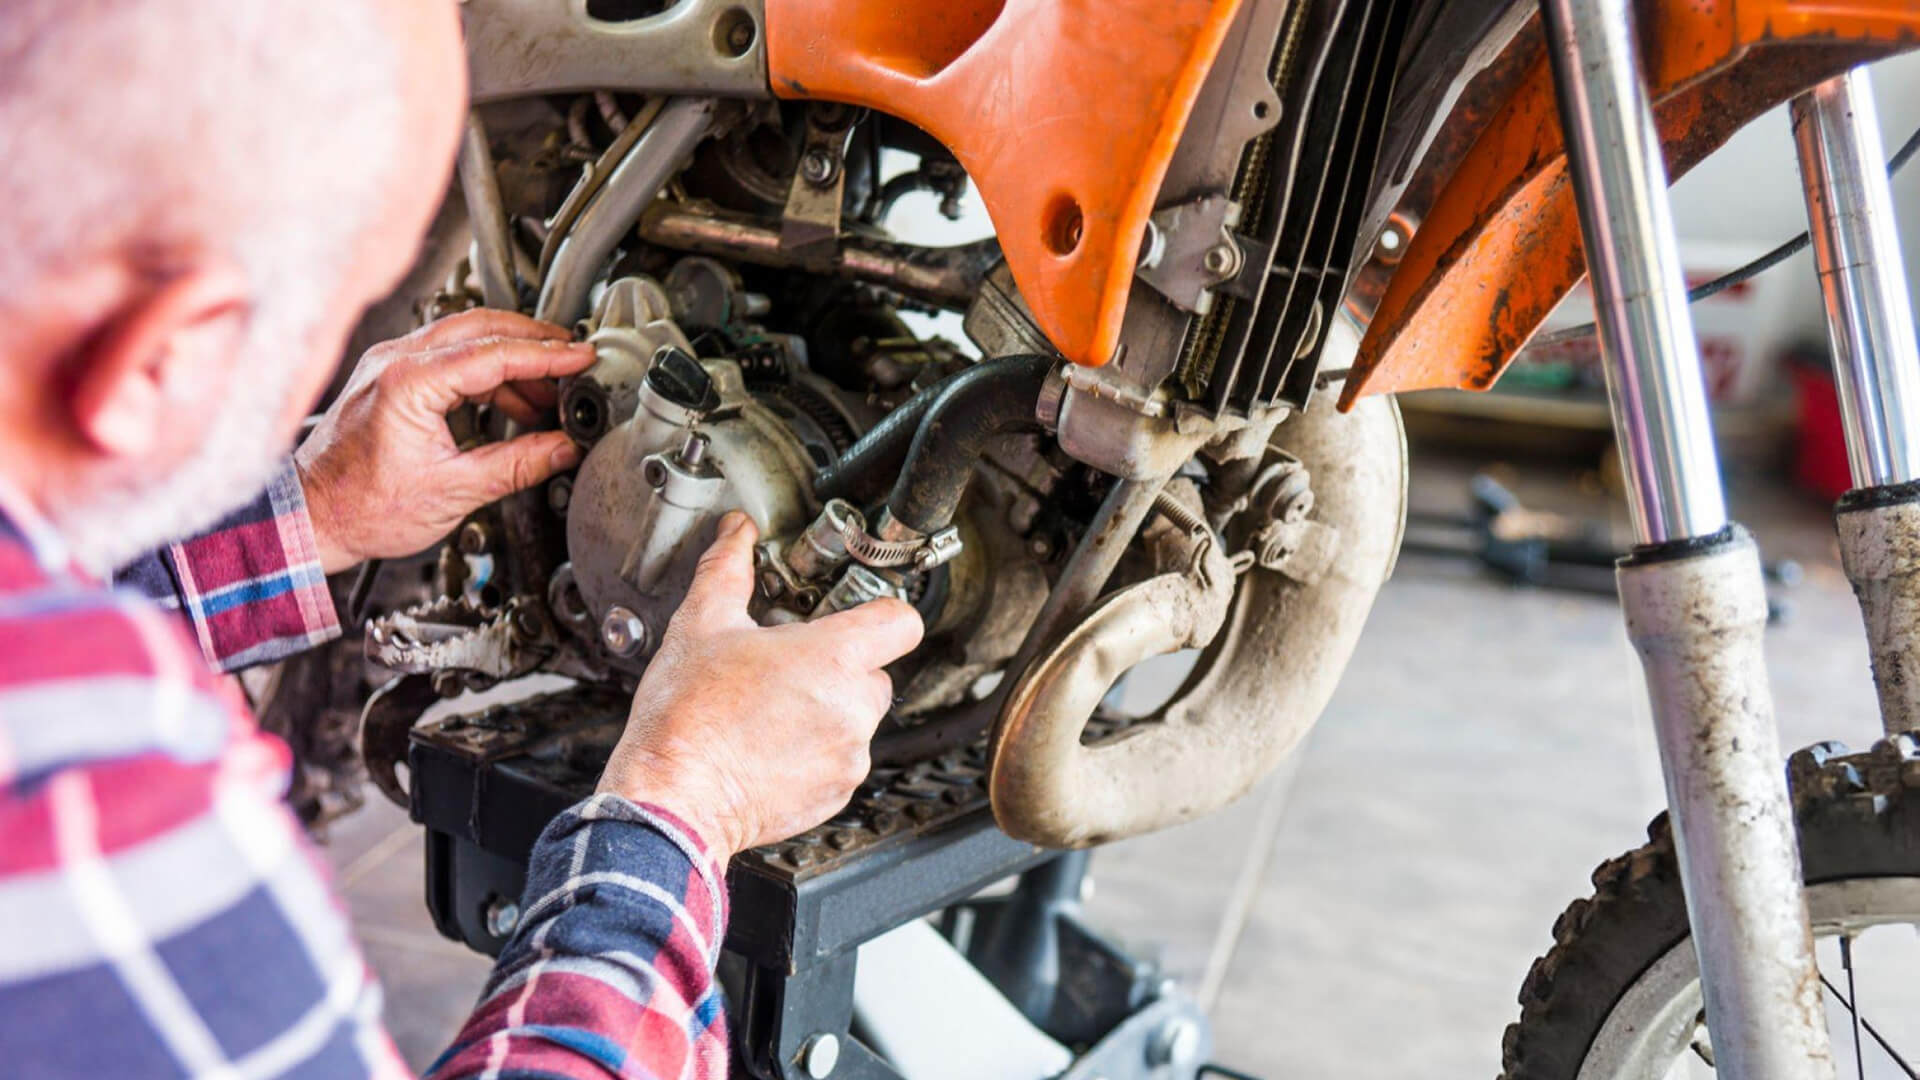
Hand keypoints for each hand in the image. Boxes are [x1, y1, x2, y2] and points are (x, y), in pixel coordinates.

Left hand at [295, 310, 595, 573]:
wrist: (311, 516)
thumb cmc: (361, 507)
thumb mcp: (454, 490)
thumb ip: (517, 465)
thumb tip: (563, 449)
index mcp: (410, 382)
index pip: (495, 353)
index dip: (547, 355)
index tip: (582, 358)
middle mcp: (395, 360)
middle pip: (481, 327)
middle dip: (534, 342)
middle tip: (573, 359)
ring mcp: (389, 364)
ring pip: (465, 338)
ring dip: (511, 360)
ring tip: (548, 393)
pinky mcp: (389, 378)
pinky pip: (448, 358)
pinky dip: (486, 372)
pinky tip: (511, 400)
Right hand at [598, 512, 924, 860]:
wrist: (672, 799)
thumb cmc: (686, 718)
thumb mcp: (701, 625)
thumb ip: (728, 568)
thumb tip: (737, 532)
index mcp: (832, 658)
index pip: (901, 620)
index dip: (880, 610)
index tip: (855, 613)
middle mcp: (853, 708)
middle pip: (876, 670)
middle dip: (840, 665)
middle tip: (788, 666)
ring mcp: (848, 756)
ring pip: (858, 717)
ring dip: (826, 710)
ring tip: (771, 710)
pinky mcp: (836, 793)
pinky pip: (841, 760)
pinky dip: (816, 752)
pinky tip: (769, 746)